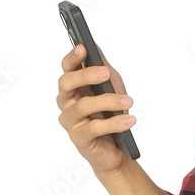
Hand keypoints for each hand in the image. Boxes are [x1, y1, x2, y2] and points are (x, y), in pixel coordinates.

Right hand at [56, 43, 135, 175]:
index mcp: (73, 87)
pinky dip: (114, 123)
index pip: (67, 68)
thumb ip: (102, 68)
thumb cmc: (110, 114)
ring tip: (127, 101)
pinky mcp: (79, 138)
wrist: (117, 148)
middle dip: (86, 75)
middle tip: (106, 73)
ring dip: (108, 101)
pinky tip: (128, 120)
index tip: (83, 48)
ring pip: (83, 106)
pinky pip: (94, 128)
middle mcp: (67, 102)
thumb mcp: (111, 87)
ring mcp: (71, 121)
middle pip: (67, 83)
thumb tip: (94, 46)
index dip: (73, 57)